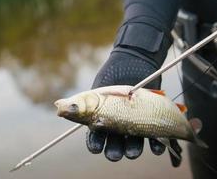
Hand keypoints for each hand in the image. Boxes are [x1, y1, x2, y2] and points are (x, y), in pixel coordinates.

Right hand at [85, 51, 181, 166]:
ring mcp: (134, 127)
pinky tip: (156, 146)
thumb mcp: (98, 89)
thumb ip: (82, 101)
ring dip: (133, 150)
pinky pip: (154, 139)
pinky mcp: (151, 123)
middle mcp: (117, 129)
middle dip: (114, 152)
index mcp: (102, 123)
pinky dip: (156, 145)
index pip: (96, 140)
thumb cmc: (113, 77)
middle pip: (114, 147)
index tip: (96, 148)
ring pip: (132, 146)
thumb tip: (60, 106)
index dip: (96, 145)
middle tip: (115, 153)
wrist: (134, 64)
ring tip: (133, 151)